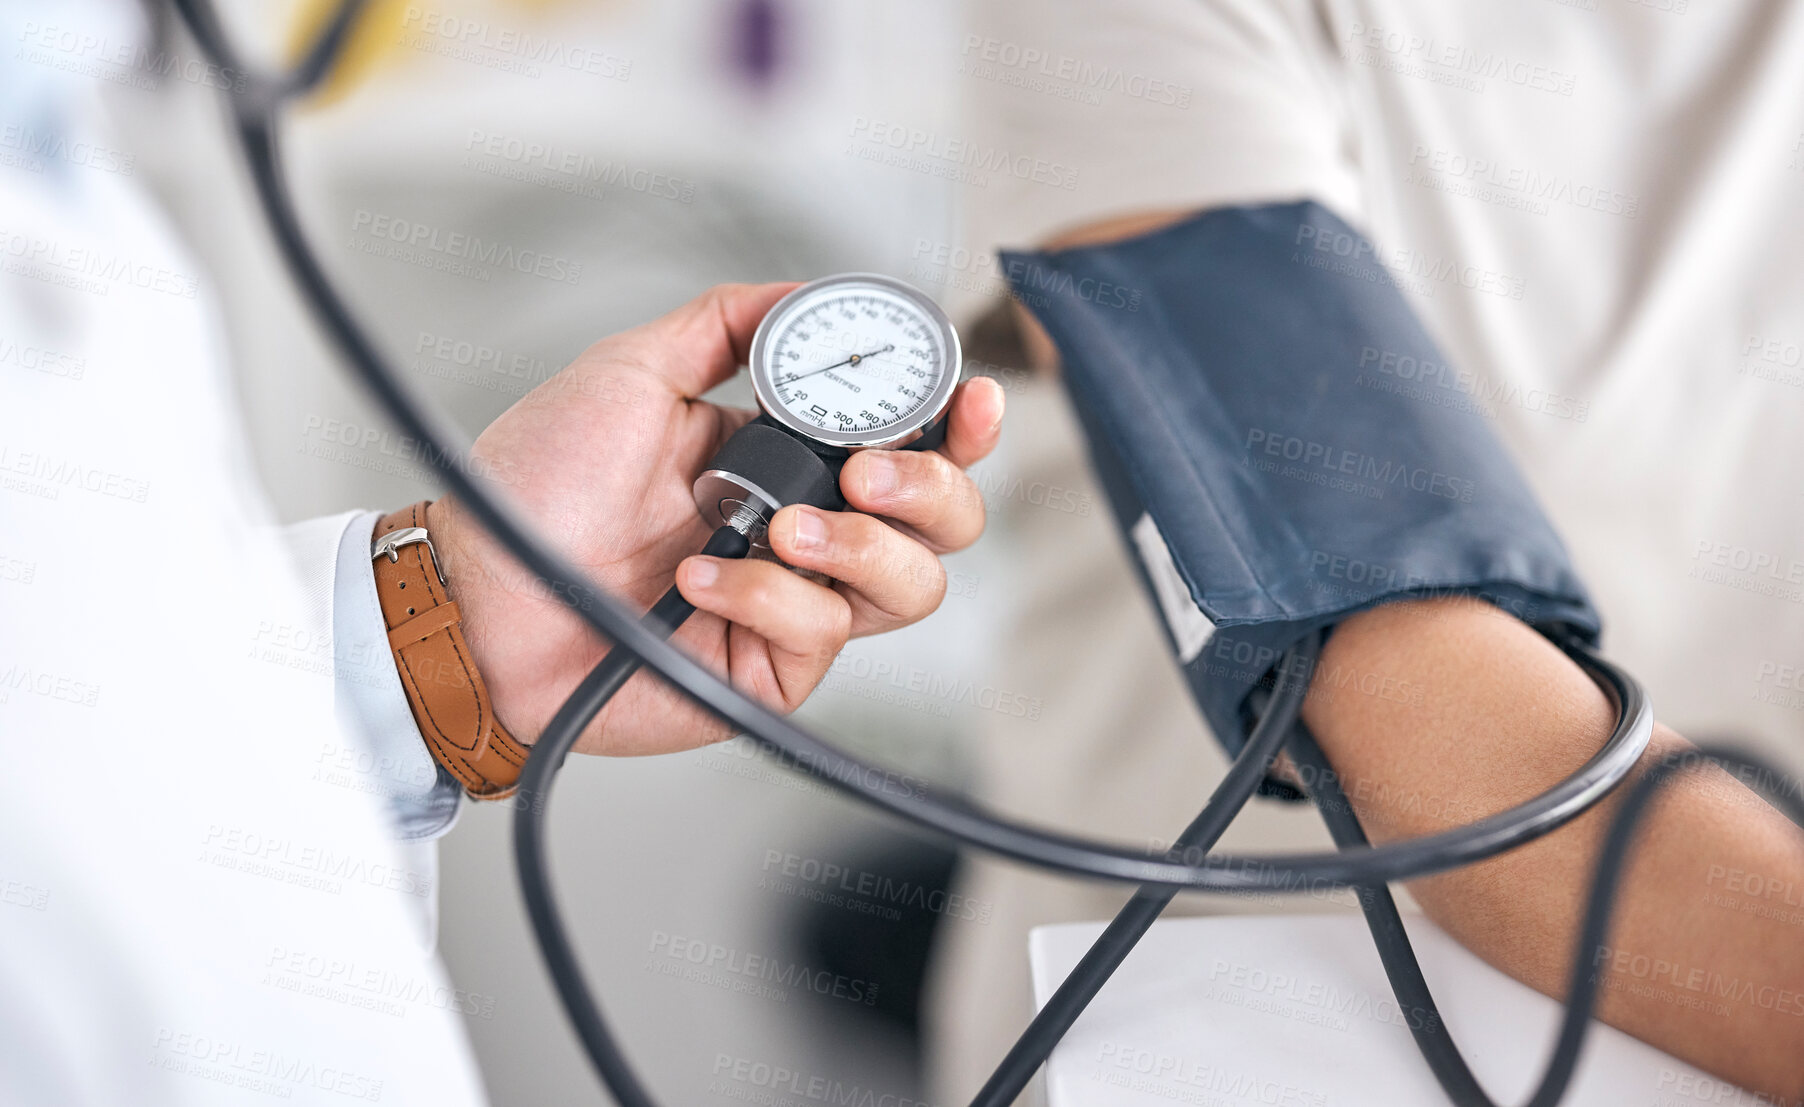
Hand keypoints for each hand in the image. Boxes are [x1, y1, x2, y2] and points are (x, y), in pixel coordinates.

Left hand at [426, 283, 1004, 755]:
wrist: (478, 590)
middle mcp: (808, 528)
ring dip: (862, 549)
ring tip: (785, 530)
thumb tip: (809, 295)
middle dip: (932, 488)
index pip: (913, 439)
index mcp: (791, 454)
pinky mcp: (771, 669)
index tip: (970, 401)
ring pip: (911, 586)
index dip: (960, 424)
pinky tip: (696, 579)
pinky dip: (761, 595)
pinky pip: (821, 632)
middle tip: (872, 474)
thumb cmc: (536, 488)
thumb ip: (727, 323)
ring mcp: (796, 603)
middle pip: (945, 520)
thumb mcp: (632, 371)